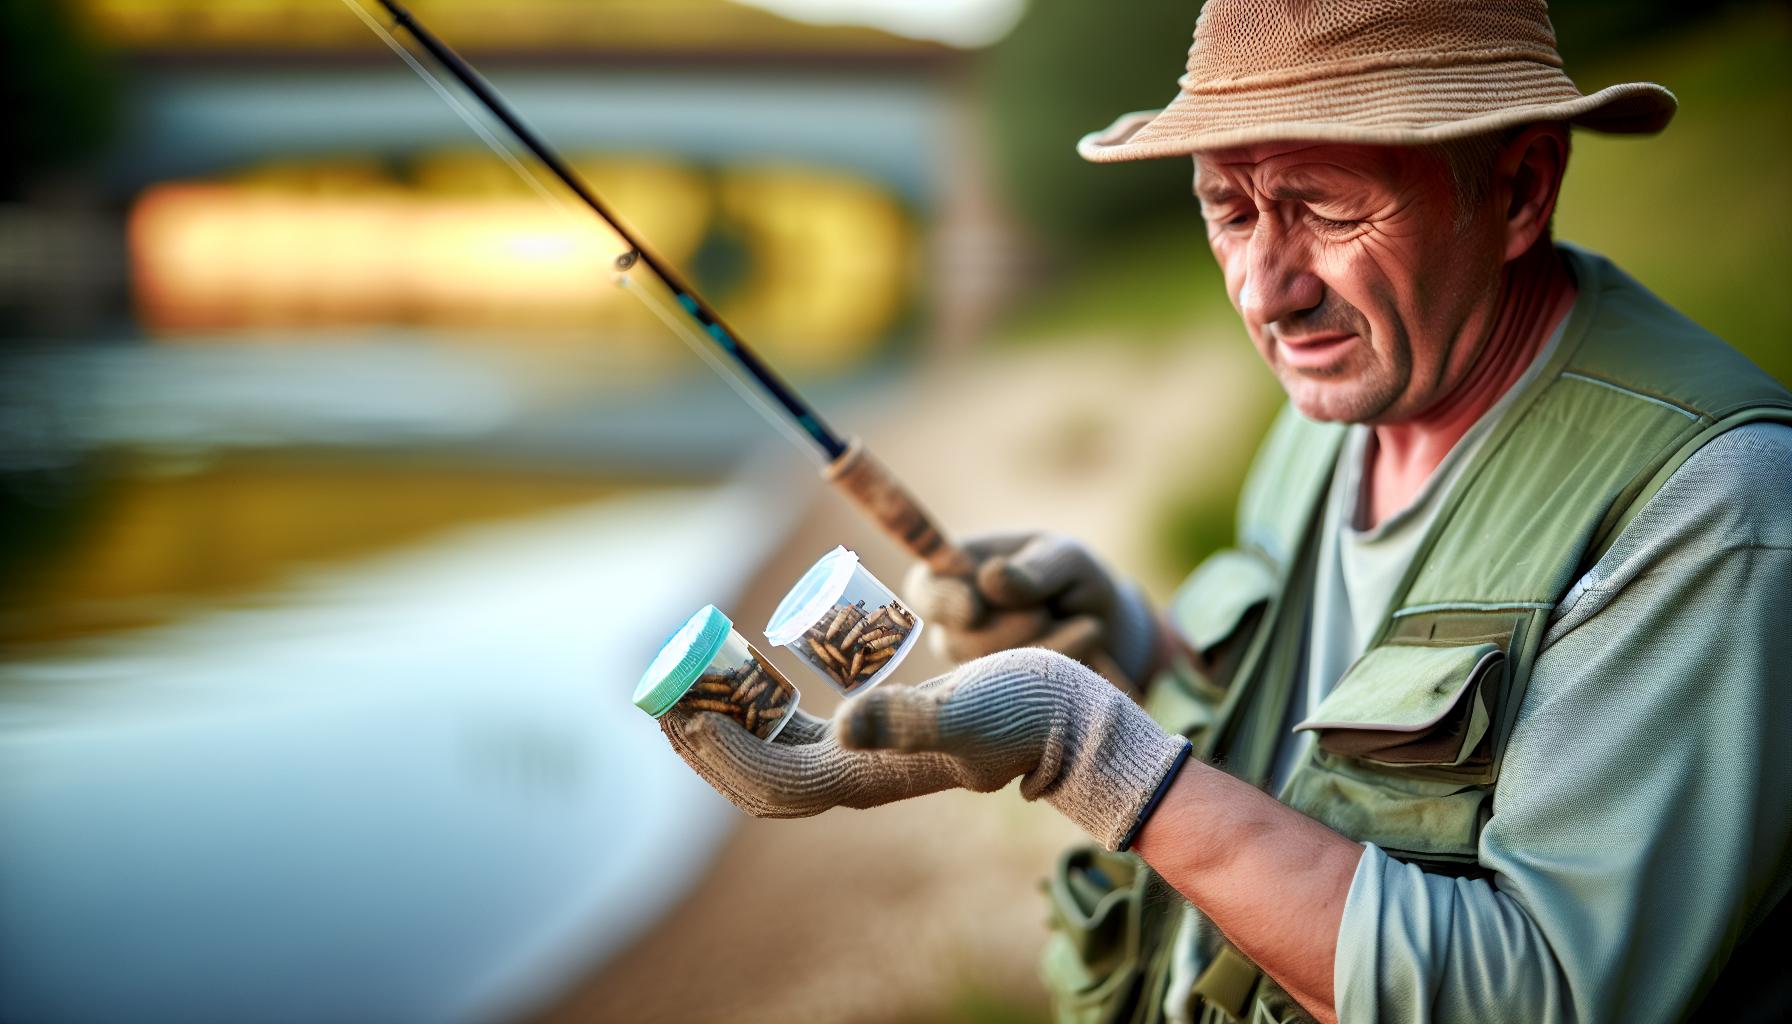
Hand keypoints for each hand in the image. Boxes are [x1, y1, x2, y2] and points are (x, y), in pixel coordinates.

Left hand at [659, 648, 1190, 849]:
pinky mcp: (875, 735)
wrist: (1074, 724)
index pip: (768, 778)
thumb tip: (845, 727)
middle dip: (703, 738)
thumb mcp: (970, 706)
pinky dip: (758, 711)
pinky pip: (794, 734)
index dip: (718, 747)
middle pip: (754, 776)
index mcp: (867, 776)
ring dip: (724, 723)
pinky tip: (746, 674)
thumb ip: (909, 720)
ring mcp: (863, 759)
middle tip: (664, 686)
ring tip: (690, 676)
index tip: (683, 700)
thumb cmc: (1027, 710)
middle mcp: (855, 776)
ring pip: (769, 756)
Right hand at [903, 532, 1162, 683]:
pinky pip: (1023, 691)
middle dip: (1012, 625)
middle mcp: (952, 625)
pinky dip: (1061, 665)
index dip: (942, 602)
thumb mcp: (1063, 558)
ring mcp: (971, 666)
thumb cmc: (1071, 578)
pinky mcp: (998, 699)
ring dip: (1044, 645)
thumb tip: (991, 579)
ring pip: (992, 671)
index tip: (972, 607)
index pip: (925, 590)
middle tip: (1048, 609)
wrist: (1103, 624)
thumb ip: (1032, 568)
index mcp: (953, 575)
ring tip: (1085, 623)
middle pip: (960, 639)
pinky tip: (1087, 641)